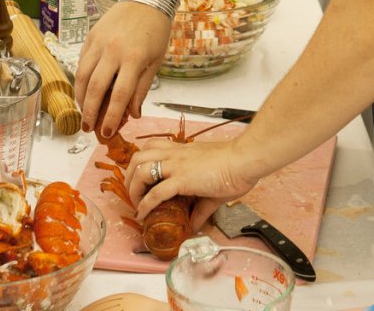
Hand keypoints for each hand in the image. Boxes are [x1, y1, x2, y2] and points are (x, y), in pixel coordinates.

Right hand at [75, 1, 169, 136]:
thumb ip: (142, 88)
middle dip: (89, 112)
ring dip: (80, 98)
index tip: (108, 133)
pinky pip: (81, 62)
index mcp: (134, 58)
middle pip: (95, 88)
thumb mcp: (156, 60)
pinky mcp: (90, 35)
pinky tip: (82, 91)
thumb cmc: (156, 30)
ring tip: (82, 113)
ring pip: (82, 76)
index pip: (119, 95)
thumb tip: (133, 114)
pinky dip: (80, 80)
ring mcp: (99, 42)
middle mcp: (113, 51)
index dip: (112, 117)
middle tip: (88, 128)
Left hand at [125, 137, 260, 232]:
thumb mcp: (213, 187)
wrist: (244, 160)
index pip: (152, 147)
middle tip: (133, 193)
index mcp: (182, 151)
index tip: (140, 181)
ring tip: (136, 203)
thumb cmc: (234, 167)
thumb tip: (194, 226)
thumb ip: (200, 207)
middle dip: (129, 176)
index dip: (140, 163)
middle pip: (138, 156)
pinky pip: (155, 192)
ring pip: (140, 169)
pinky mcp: (182, 179)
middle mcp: (175, 155)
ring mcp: (177, 165)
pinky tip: (143, 215)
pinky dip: (145, 205)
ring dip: (133, 188)